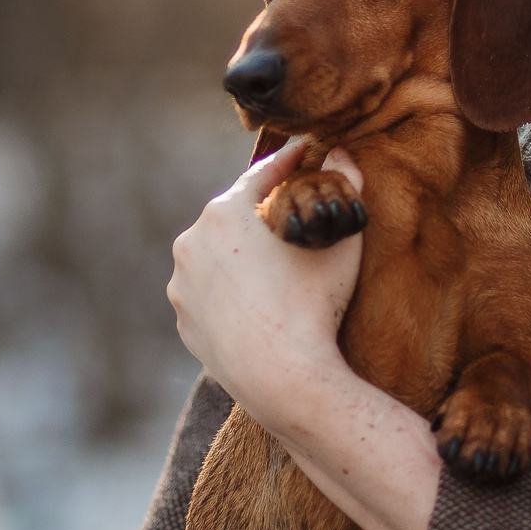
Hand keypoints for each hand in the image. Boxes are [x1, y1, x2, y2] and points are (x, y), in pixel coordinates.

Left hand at [167, 138, 364, 430]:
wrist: (285, 380)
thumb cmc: (315, 305)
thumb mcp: (341, 240)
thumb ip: (348, 187)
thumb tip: (345, 154)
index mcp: (223, 214)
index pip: (260, 175)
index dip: (287, 160)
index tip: (304, 150)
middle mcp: (191, 243)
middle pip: (233, 216)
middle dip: (261, 210)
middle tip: (292, 208)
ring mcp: (183, 285)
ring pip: (216, 257)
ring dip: (240, 253)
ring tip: (272, 260)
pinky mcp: (185, 321)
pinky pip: (209, 294)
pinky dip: (229, 290)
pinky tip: (256, 299)